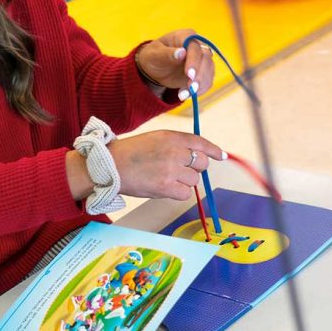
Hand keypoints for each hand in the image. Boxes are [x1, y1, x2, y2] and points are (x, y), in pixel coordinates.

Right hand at [108, 131, 225, 200]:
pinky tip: (165, 188)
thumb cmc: (130, 153)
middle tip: (181, 171)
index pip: (200, 142)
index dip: (213, 150)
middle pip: (201, 163)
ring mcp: (171, 169)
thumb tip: (195, 156)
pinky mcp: (166, 187)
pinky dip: (178, 193)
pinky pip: (185, 193)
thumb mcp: (155, 139)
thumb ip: (175, 144)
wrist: (110, 165)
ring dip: (184, 182)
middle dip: (195, 168)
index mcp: (171, 137)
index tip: (221, 156)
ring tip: (166, 178)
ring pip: (194, 180)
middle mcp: (174, 151)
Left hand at [136, 29, 213, 100]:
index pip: (195, 47)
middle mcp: (198, 45)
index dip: (194, 61)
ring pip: (209, 71)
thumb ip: (167, 53)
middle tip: (190, 88)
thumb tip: (182, 53)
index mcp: (186, 36)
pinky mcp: (202, 72)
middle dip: (199, 76)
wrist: (155, 67)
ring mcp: (202, 59)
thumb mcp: (154, 54)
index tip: (189, 75)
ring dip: (200, 85)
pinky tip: (186, 95)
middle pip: (206, 59)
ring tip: (183, 95)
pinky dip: (199, 90)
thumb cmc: (153, 56)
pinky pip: (207, 81)